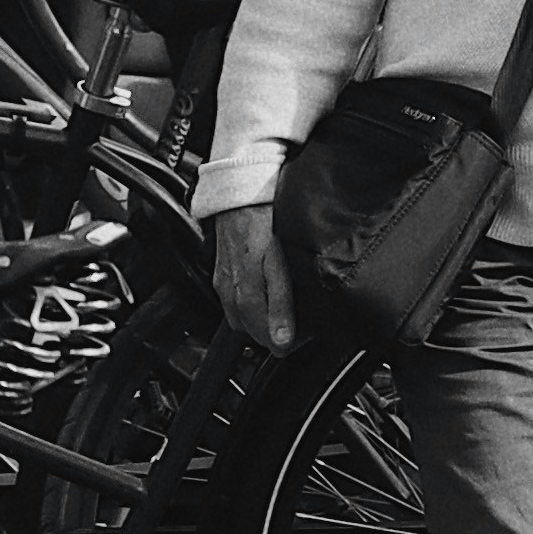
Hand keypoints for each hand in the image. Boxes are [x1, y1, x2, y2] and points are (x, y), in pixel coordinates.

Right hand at [204, 201, 295, 351]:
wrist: (241, 190)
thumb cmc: (264, 220)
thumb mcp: (280, 264)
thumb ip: (281, 304)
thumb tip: (283, 342)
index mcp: (245, 296)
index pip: (269, 343)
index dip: (293, 342)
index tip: (310, 329)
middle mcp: (231, 294)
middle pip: (255, 335)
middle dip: (279, 332)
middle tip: (304, 316)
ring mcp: (224, 283)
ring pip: (244, 320)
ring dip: (264, 320)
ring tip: (288, 305)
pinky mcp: (222, 271)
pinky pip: (235, 301)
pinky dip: (253, 303)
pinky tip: (267, 289)